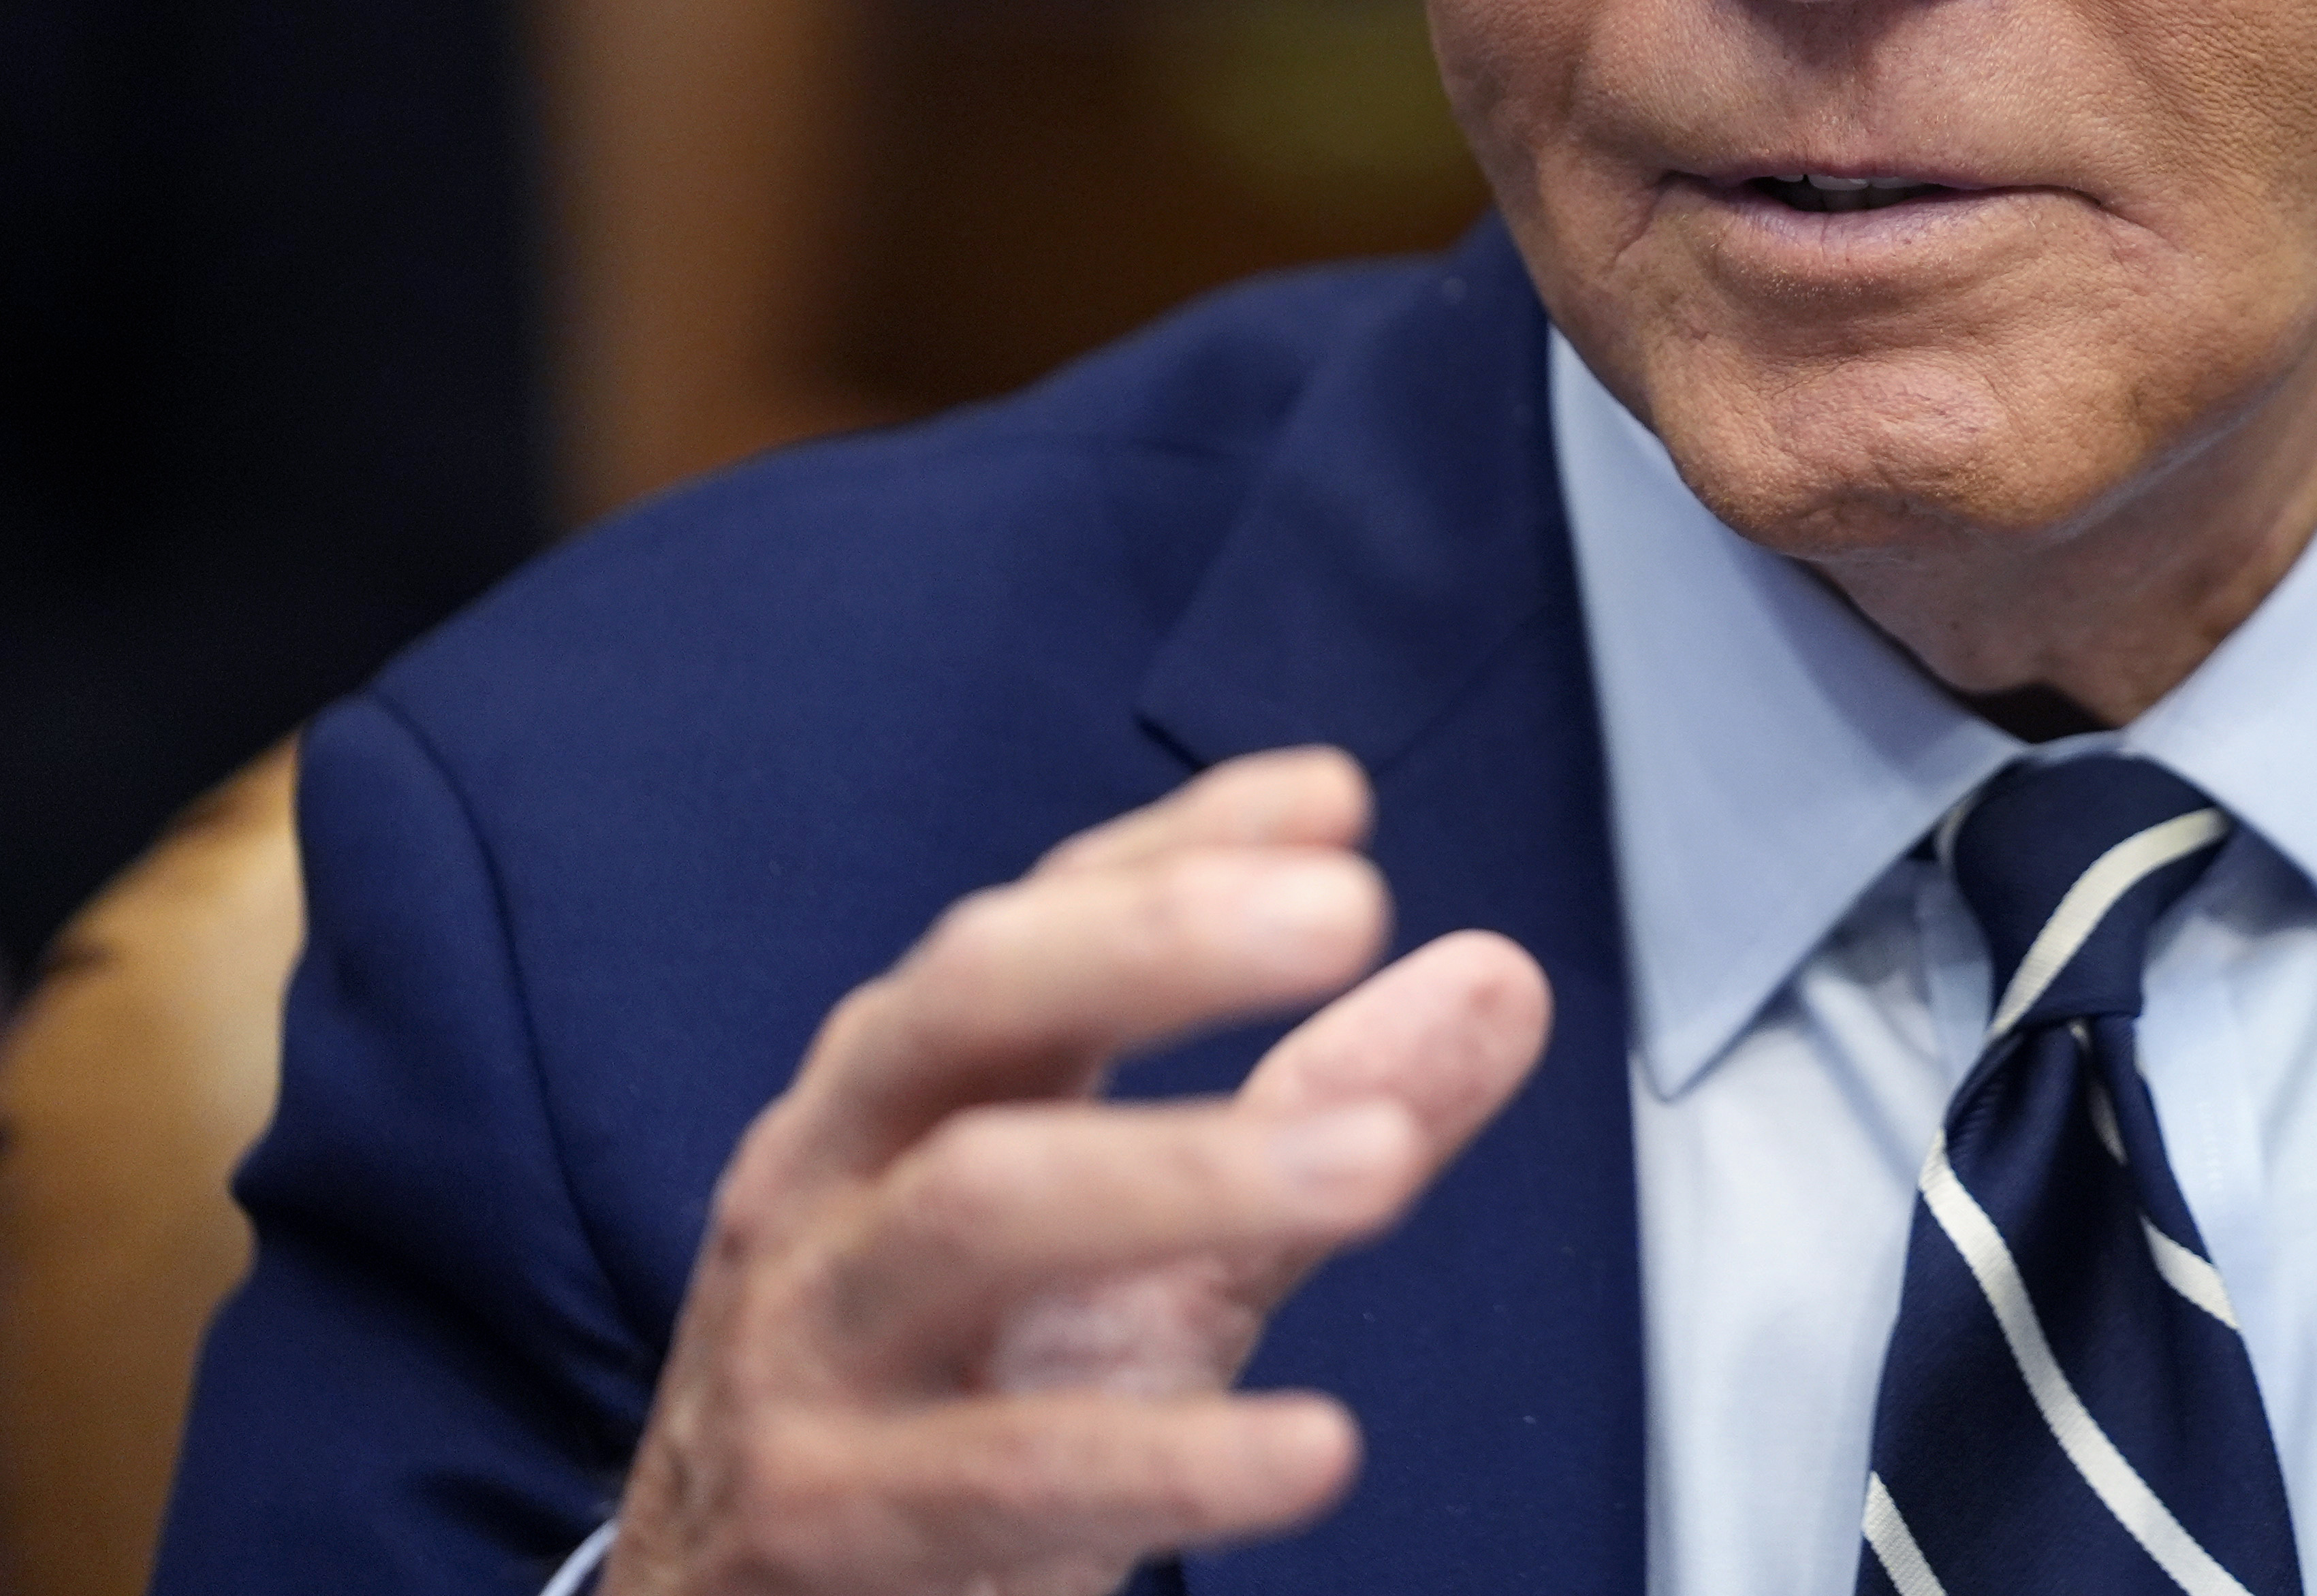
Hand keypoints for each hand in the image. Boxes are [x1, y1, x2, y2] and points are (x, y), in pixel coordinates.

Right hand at [605, 748, 1550, 1595]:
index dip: (1176, 849)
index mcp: (902, 1096)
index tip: (1335, 800)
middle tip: (1348, 911)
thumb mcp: (1150, 1255)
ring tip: (1382, 1163)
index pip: (1030, 924)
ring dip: (1189, 1171)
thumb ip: (1316, 1111)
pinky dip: (1168, 1461)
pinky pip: (998, 1475)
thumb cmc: (947, 1408)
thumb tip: (1503, 976)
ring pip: (975, 1213)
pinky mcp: (814, 1524)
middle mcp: (826, 1186)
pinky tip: (1317, 1448)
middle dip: (1153, 943)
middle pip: (966, 1006)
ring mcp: (805, 1348)